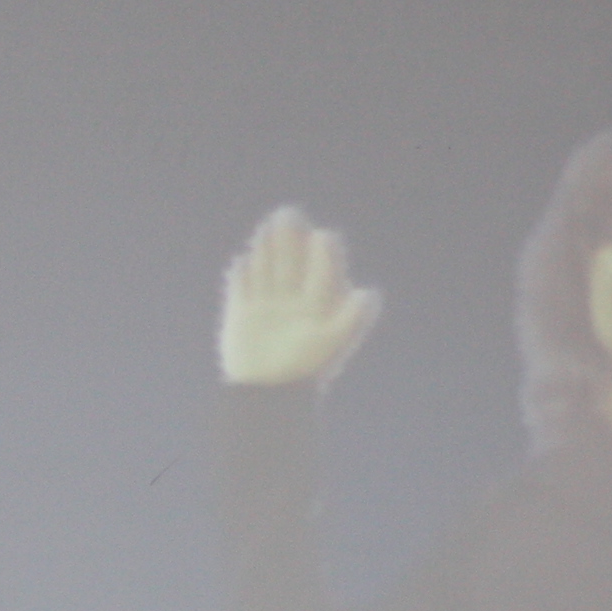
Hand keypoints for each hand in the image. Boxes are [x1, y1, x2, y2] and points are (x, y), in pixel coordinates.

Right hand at [219, 206, 381, 388]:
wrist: (270, 396)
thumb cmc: (306, 369)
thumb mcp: (333, 342)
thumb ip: (352, 317)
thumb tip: (370, 293)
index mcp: (317, 305)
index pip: (321, 269)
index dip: (322, 252)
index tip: (322, 236)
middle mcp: (292, 301)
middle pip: (291, 262)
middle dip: (290, 239)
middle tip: (288, 214)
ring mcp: (266, 306)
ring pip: (266, 269)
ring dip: (266, 249)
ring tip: (267, 229)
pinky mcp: (241, 314)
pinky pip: (241, 288)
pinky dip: (242, 276)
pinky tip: (243, 263)